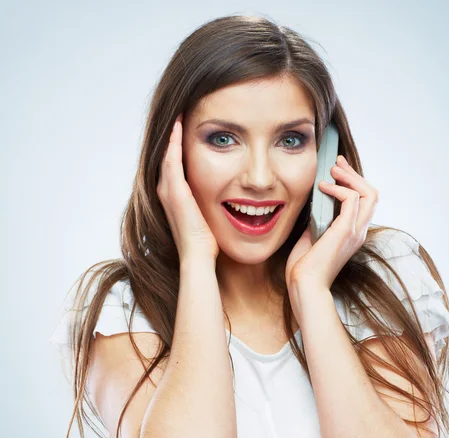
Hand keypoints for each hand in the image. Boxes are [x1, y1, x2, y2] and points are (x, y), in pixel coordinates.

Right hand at [157, 113, 219, 262]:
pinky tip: (180, 124)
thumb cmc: (207, 243)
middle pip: (167, 155)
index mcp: (174, 196)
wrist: (199, 257)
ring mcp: (168, 190)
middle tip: (180, 113)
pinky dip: (174, 141)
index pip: (174, 164)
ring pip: (167, 153)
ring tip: (178, 113)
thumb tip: (226, 198)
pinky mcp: (174, 191)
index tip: (188, 128)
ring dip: (172, 133)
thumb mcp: (208, 217)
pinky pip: (172, 159)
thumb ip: (210, 204)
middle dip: (173, 135)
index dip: (178, 145)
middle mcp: (166, 191)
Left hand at [285, 154, 378, 291]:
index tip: (337, 170)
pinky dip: (339, 188)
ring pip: (368, 193)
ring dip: (350, 177)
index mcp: (353, 235)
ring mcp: (355, 231)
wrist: (305, 285)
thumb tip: (314, 209)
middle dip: (354, 174)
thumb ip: (317, 224)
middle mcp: (359, 232)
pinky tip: (322, 187)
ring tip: (332, 170)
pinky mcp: (346, 230)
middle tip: (337, 163)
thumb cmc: (304, 269)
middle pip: (372, 194)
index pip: (364, 202)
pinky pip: (352, 198)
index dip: (353, 183)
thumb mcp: (311, 240)